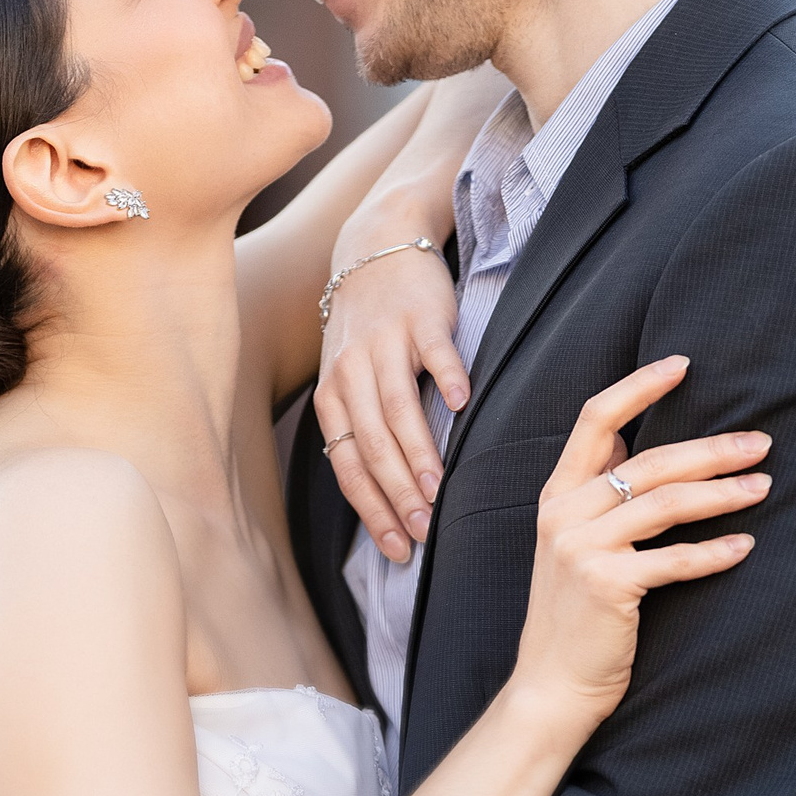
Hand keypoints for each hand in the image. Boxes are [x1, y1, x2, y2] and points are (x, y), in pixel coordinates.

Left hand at [313, 234, 467, 564]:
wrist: (377, 247)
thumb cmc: (368, 330)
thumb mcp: (348, 378)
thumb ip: (362, 429)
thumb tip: (382, 498)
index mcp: (332, 397)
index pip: (347, 465)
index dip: (371, 509)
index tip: (396, 547)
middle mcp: (351, 373)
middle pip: (372, 444)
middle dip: (396, 495)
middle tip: (423, 531)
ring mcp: (385, 344)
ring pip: (396, 407)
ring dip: (417, 452)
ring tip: (437, 490)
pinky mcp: (422, 318)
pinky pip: (435, 352)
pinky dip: (447, 377)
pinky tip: (463, 406)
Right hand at [507, 356, 769, 746]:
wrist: (550, 685)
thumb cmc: (574, 615)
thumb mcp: (572, 545)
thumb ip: (597, 496)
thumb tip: (638, 449)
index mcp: (556, 496)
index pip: (594, 419)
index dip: (639, 386)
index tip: (684, 364)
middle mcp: (565, 514)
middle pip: (650, 460)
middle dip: (712, 449)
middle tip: (761, 443)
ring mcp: (583, 549)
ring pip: (667, 503)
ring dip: (723, 492)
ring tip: (763, 486)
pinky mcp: (608, 585)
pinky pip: (676, 559)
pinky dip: (716, 552)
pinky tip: (745, 546)